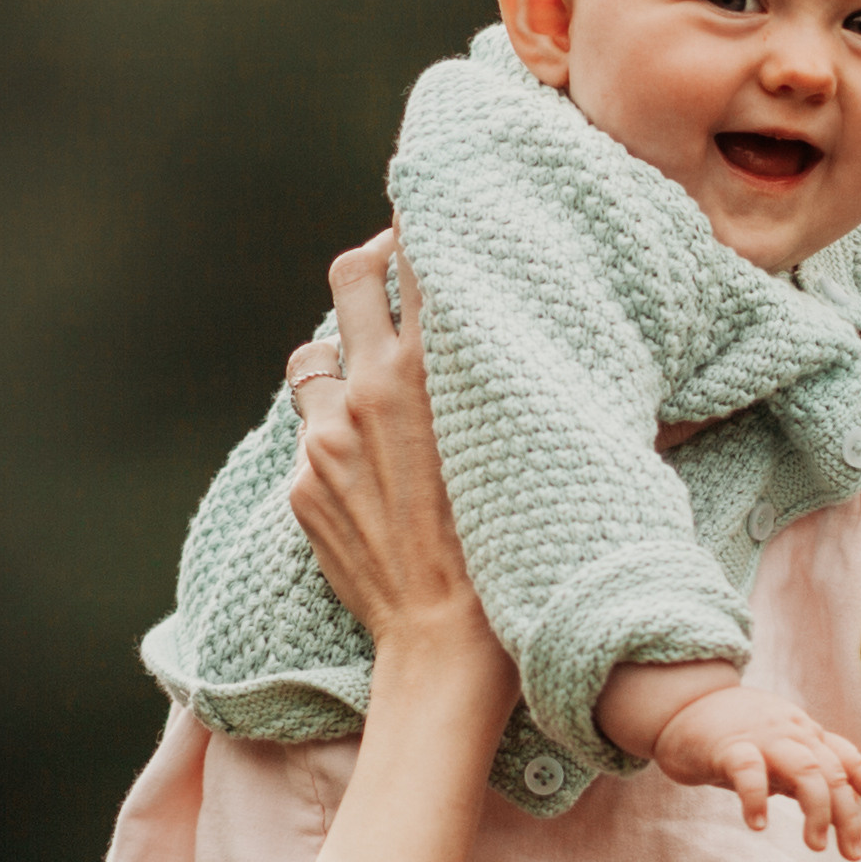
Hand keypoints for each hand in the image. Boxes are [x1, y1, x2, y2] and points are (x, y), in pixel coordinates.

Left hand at [286, 227, 488, 654]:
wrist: (444, 645)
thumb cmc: (511, 554)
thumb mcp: (523, 451)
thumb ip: (519, 388)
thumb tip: (557, 353)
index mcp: (437, 371)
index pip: (418, 260)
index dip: (419, 226)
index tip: (430, 215)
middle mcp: (373, 389)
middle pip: (348, 277)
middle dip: (369, 265)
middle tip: (392, 273)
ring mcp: (328, 436)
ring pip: (315, 358)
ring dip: (341, 361)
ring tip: (374, 387)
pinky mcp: (303, 481)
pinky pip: (311, 432)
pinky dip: (335, 436)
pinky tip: (371, 469)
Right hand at [647, 679, 860, 856]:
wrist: (683, 705)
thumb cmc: (735, 734)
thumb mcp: (780, 751)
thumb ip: (806, 775)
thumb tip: (842, 808)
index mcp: (807, 735)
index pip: (851, 759)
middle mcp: (793, 733)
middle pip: (834, 771)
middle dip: (848, 815)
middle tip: (852, 853)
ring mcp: (762, 738)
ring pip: (805, 769)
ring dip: (817, 810)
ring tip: (816, 845)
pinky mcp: (727, 747)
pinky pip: (748, 772)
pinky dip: (757, 799)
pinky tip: (757, 825)